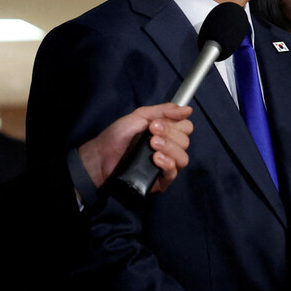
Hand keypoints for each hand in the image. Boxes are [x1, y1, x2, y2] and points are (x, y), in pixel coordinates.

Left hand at [77, 103, 192, 191]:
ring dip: (169, 148)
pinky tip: (155, 158)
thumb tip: (188, 110)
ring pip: (183, 158)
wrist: (102, 156)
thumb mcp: (141, 116)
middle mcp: (170, 149)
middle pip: (185, 142)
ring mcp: (166, 164)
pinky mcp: (161, 180)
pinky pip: (173, 173)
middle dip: (169, 134)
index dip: (175, 124)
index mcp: (168, 133)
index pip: (186, 128)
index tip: (155, 124)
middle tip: (151, 133)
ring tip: (152, 145)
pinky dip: (167, 164)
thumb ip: (164, 110)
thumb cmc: (118, 136)